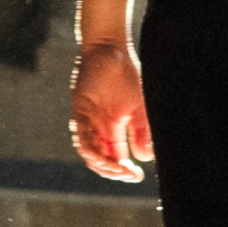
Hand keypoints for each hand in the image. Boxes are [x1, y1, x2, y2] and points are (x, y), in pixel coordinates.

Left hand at [70, 41, 154, 181]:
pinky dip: (92, 150)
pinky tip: (103, 157)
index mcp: (112, 130)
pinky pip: (83, 137)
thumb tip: (146, 158)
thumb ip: (142, 132)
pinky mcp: (80, 112)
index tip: (138, 176)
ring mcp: (88, 122)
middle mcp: (98, 130)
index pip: (115, 158)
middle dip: (115, 171)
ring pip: (90, 153)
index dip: (124, 170)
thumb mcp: (139, 108)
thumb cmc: (126, 75)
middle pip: (102, 160)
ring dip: (103, 165)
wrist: (111, 50)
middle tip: (129, 174)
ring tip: (117, 169)